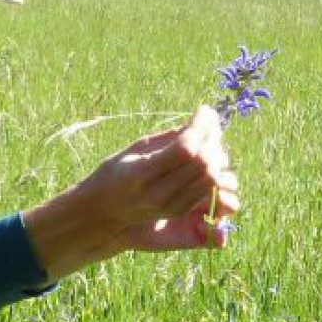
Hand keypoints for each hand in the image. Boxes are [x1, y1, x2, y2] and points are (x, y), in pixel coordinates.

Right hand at [24, 106, 239, 277]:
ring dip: (217, 154)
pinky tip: (206, 155)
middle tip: (209, 123)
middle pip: (202, 164)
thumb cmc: (115, 172)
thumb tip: (201, 122)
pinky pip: (208, 188)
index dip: (201, 127)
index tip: (205, 110)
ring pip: (211, 178)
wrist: (104, 212)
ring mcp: (171, 206)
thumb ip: (169, 137)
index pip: (185, 149)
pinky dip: (214, 168)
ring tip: (209, 138)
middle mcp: (158, 194)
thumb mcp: (135, 148)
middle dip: (212, 138)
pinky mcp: (180, 211)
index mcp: (141, 174)